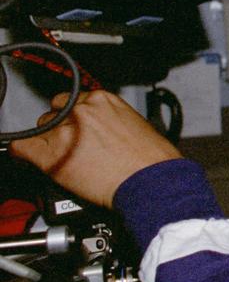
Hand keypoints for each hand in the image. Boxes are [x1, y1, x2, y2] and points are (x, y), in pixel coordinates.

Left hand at [9, 89, 181, 207]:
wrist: (152, 181)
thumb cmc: (151, 160)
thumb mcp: (135, 126)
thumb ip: (109, 120)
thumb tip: (95, 130)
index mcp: (103, 100)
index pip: (73, 102)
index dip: (73, 117)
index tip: (75, 127)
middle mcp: (82, 110)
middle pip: (55, 113)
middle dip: (61, 128)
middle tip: (73, 145)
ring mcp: (66, 131)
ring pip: (40, 130)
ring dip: (48, 142)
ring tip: (65, 158)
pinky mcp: (54, 154)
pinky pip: (23, 148)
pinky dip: (25, 153)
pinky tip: (34, 159)